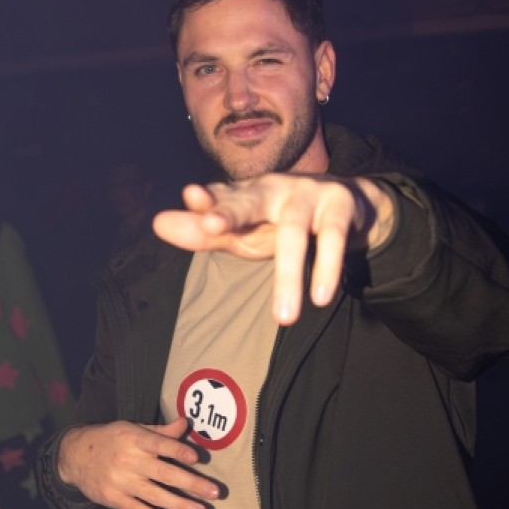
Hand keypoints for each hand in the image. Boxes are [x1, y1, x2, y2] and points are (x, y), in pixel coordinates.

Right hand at [57, 416, 220, 508]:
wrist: (74, 455)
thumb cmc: (111, 439)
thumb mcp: (133, 429)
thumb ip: (160, 432)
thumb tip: (185, 423)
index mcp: (134, 439)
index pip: (159, 444)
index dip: (178, 451)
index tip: (197, 458)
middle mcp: (128, 460)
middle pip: (163, 473)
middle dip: (191, 484)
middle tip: (214, 492)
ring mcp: (119, 481)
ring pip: (154, 495)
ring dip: (179, 504)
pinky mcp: (112, 498)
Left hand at [152, 175, 393, 324]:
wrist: (351, 205)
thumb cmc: (282, 222)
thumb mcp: (244, 231)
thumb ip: (204, 233)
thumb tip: (157, 223)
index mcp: (245, 195)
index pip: (220, 197)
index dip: (206, 200)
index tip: (190, 198)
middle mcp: (273, 189)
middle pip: (249, 200)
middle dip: (231, 212)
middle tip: (213, 228)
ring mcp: (308, 194)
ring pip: (294, 232)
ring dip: (289, 275)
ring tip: (283, 318)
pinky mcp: (340, 206)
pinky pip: (332, 238)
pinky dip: (327, 267)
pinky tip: (321, 297)